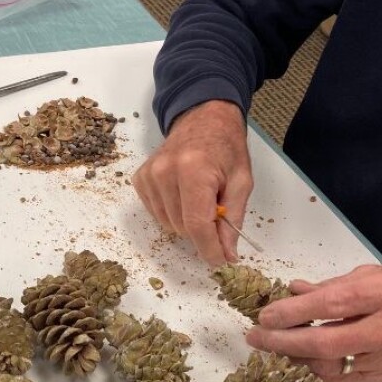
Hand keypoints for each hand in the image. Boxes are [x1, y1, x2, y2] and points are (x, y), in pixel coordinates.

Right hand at [132, 100, 251, 264]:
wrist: (203, 119)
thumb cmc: (226, 149)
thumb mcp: (241, 182)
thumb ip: (232, 220)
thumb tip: (226, 255)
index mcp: (194, 170)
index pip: (197, 224)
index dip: (209, 249)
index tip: (220, 261)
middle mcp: (165, 172)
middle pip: (182, 227)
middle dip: (202, 230)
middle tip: (215, 210)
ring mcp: (149, 175)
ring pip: (167, 225)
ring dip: (186, 221)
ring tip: (198, 198)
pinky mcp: (140, 179)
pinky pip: (155, 213)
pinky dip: (171, 212)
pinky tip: (182, 194)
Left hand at [245, 265, 381, 381]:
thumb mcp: (372, 276)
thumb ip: (330, 286)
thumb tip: (291, 290)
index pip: (330, 305)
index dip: (293, 312)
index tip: (264, 316)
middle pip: (325, 342)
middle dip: (283, 341)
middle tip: (255, 338)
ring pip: (330, 367)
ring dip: (293, 359)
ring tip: (270, 349)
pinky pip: (340, 379)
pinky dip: (313, 370)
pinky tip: (294, 361)